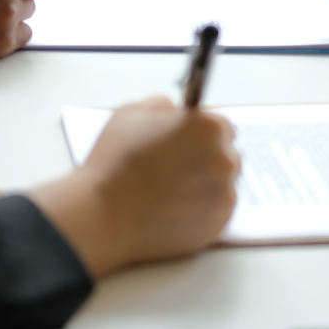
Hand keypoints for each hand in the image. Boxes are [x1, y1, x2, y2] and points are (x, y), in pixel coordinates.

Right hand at [28, 97, 240, 276]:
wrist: (102, 214)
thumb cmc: (114, 163)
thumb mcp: (131, 114)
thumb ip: (161, 105)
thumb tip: (173, 110)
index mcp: (208, 127)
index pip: (221, 126)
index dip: (200, 135)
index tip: (186, 144)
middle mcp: (225, 159)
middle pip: (225, 155)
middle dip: (205, 160)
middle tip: (174, 170)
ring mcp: (225, 194)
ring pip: (222, 185)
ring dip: (205, 185)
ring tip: (170, 192)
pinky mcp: (219, 224)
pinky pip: (217, 212)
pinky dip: (202, 211)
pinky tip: (174, 209)